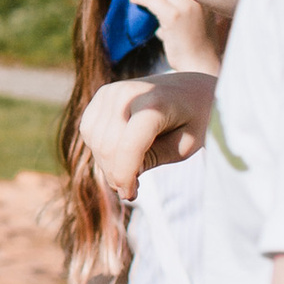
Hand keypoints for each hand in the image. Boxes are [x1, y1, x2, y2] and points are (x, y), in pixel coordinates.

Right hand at [79, 66, 215, 205]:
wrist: (190, 87)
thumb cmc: (194, 120)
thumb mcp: (185, 146)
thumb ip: (154, 159)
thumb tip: (121, 176)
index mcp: (155, 103)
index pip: (129, 145)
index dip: (125, 176)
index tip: (131, 196)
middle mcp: (129, 92)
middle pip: (109, 146)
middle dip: (117, 174)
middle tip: (132, 189)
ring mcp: (112, 91)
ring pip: (95, 141)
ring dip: (108, 164)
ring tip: (130, 170)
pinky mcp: (102, 94)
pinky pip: (89, 131)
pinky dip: (99, 149)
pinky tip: (120, 153)